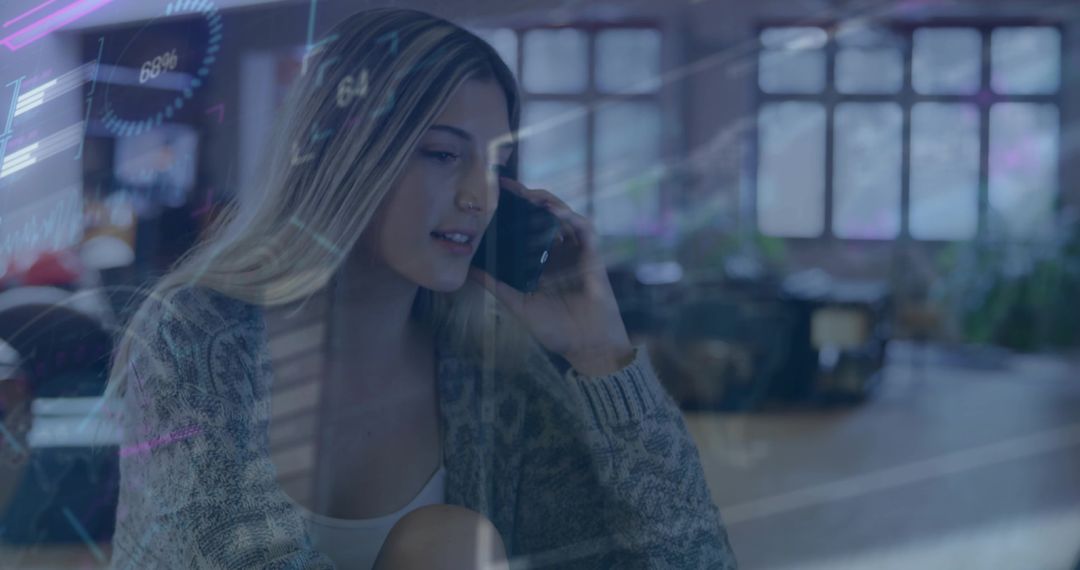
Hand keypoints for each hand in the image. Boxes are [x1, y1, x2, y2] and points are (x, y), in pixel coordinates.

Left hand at [468, 177, 633, 376]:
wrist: (586, 346)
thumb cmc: (556, 329)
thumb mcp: (518, 304)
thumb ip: (496, 286)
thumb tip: (468, 271)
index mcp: (542, 261)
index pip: (527, 228)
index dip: (515, 210)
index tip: (495, 195)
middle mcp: (559, 252)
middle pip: (545, 215)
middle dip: (528, 198)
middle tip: (506, 187)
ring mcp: (576, 252)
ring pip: (564, 215)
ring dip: (547, 202)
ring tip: (527, 194)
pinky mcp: (592, 256)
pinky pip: (584, 228)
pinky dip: (569, 217)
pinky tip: (553, 212)